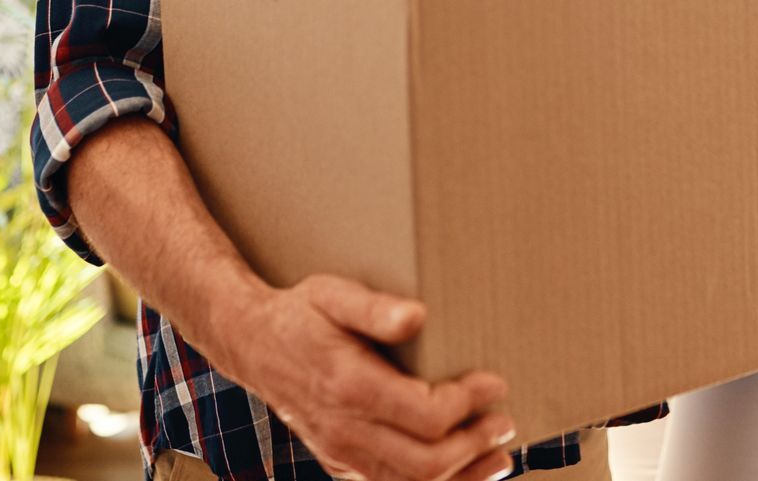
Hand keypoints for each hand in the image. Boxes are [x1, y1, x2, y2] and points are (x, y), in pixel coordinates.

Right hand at [217, 273, 516, 480]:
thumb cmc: (301, 315)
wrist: (254, 346)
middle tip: (503, 420)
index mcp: (349, 385)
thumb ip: (375, 308)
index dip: (467, 404)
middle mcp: (345, 430)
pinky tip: (464, 473)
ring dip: (463, 476)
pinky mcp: (341, 465)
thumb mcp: (333, 294)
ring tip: (499, 455)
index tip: (494, 383)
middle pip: (425, 461)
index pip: (425, 415)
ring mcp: (341, 453)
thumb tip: (418, 316)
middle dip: (474, 445)